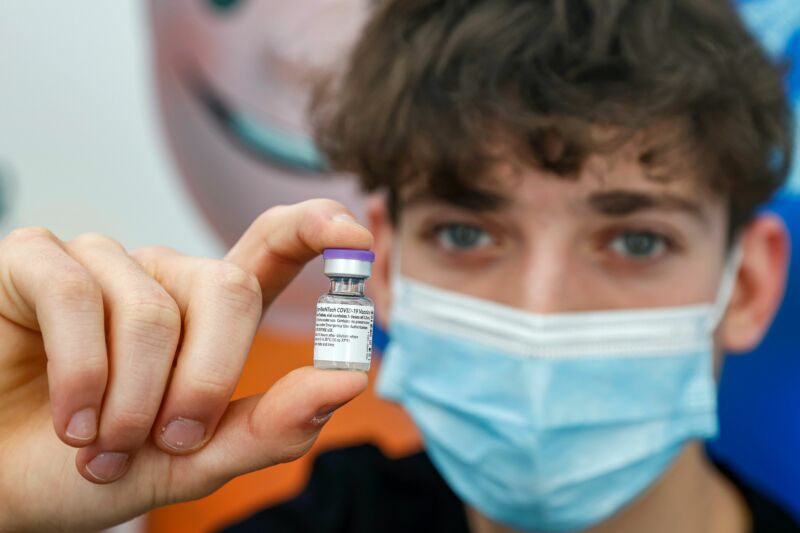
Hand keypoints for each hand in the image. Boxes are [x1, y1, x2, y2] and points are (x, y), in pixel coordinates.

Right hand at [0, 199, 371, 531]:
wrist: (4, 486)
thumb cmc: (96, 468)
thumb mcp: (194, 460)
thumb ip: (271, 426)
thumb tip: (350, 378)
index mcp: (209, 315)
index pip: (272, 248)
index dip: (316, 230)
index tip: (357, 237)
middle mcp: (162, 278)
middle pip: (230, 289)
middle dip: (207, 381)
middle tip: (170, 439)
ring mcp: (100, 263)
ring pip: (154, 309)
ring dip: (133, 400)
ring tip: (102, 442)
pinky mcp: (36, 260)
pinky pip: (78, 294)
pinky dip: (81, 375)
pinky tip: (70, 418)